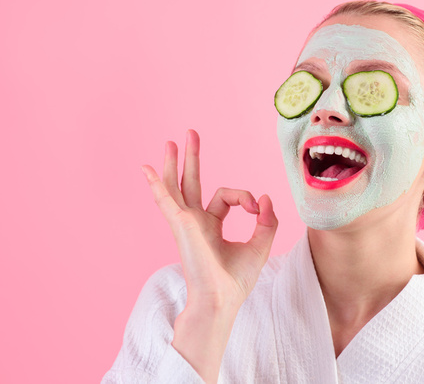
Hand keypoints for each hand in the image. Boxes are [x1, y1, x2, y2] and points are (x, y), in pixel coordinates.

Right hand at [141, 129, 277, 308]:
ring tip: (173, 141)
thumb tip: (264, 197)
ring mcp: (185, 222)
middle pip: (191, 183)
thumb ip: (267, 220)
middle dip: (192, 158)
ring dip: (174, 162)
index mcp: (211, 226)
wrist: (222, 298)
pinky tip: (146, 169)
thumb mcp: (261, 244)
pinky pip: (166, 199)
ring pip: (176, 186)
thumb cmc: (237, 279)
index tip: (256, 210)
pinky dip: (157, 184)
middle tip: (191, 134)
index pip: (227, 196)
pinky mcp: (180, 224)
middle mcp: (195, 222)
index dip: (245, 197)